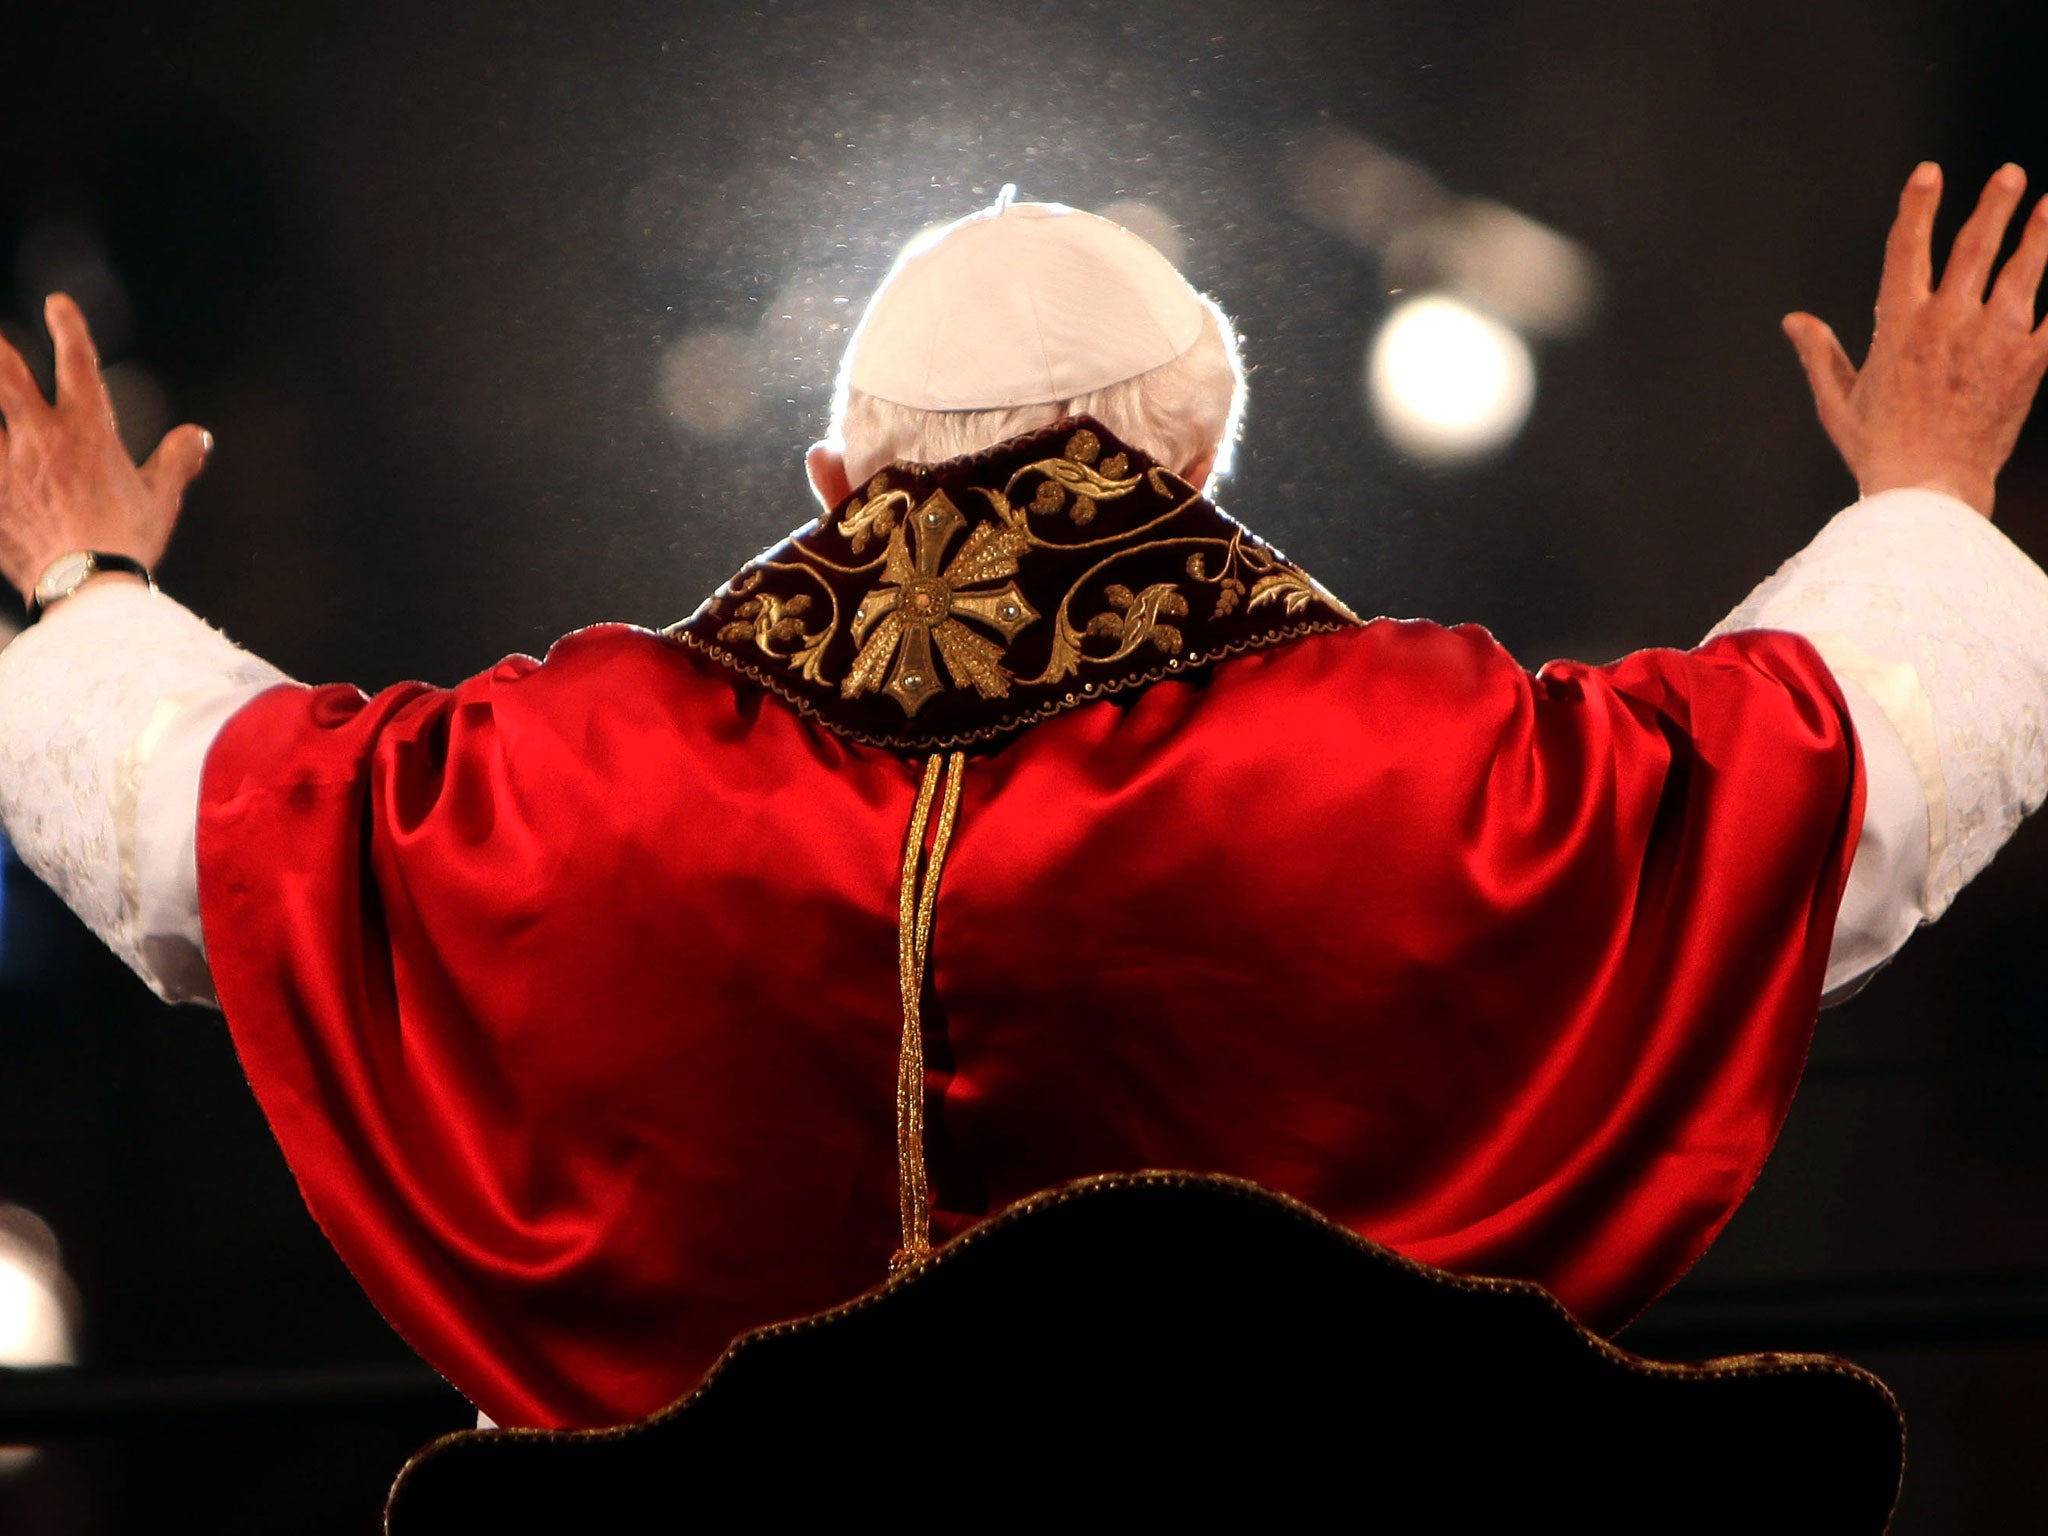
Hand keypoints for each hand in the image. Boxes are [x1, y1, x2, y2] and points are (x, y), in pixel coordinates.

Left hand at [0, 294, 210, 606]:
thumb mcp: (161, 499)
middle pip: (5, 372)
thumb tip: (197, 435)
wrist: (88, 586)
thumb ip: (176, 460)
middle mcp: (41, 436)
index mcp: (88, 430)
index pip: (77, 362)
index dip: (68, 327)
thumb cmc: (127, 541)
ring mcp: (6, 463)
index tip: (57, 304)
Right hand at [1783, 162, 2047, 518]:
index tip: (1929, 173)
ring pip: (2023, 272)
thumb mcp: (1838, 402)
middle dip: (1993, 206)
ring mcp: (1993, 341)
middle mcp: (1947, 323)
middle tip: (2010, 175)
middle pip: (1974, 248)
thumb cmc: (1879, 452)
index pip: (1906, 250)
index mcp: (1898, 326)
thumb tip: (1794, 321)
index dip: (1917, 207)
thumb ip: (1821, 354)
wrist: (1928, 493)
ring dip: (2040, 234)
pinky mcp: (2028, 364)